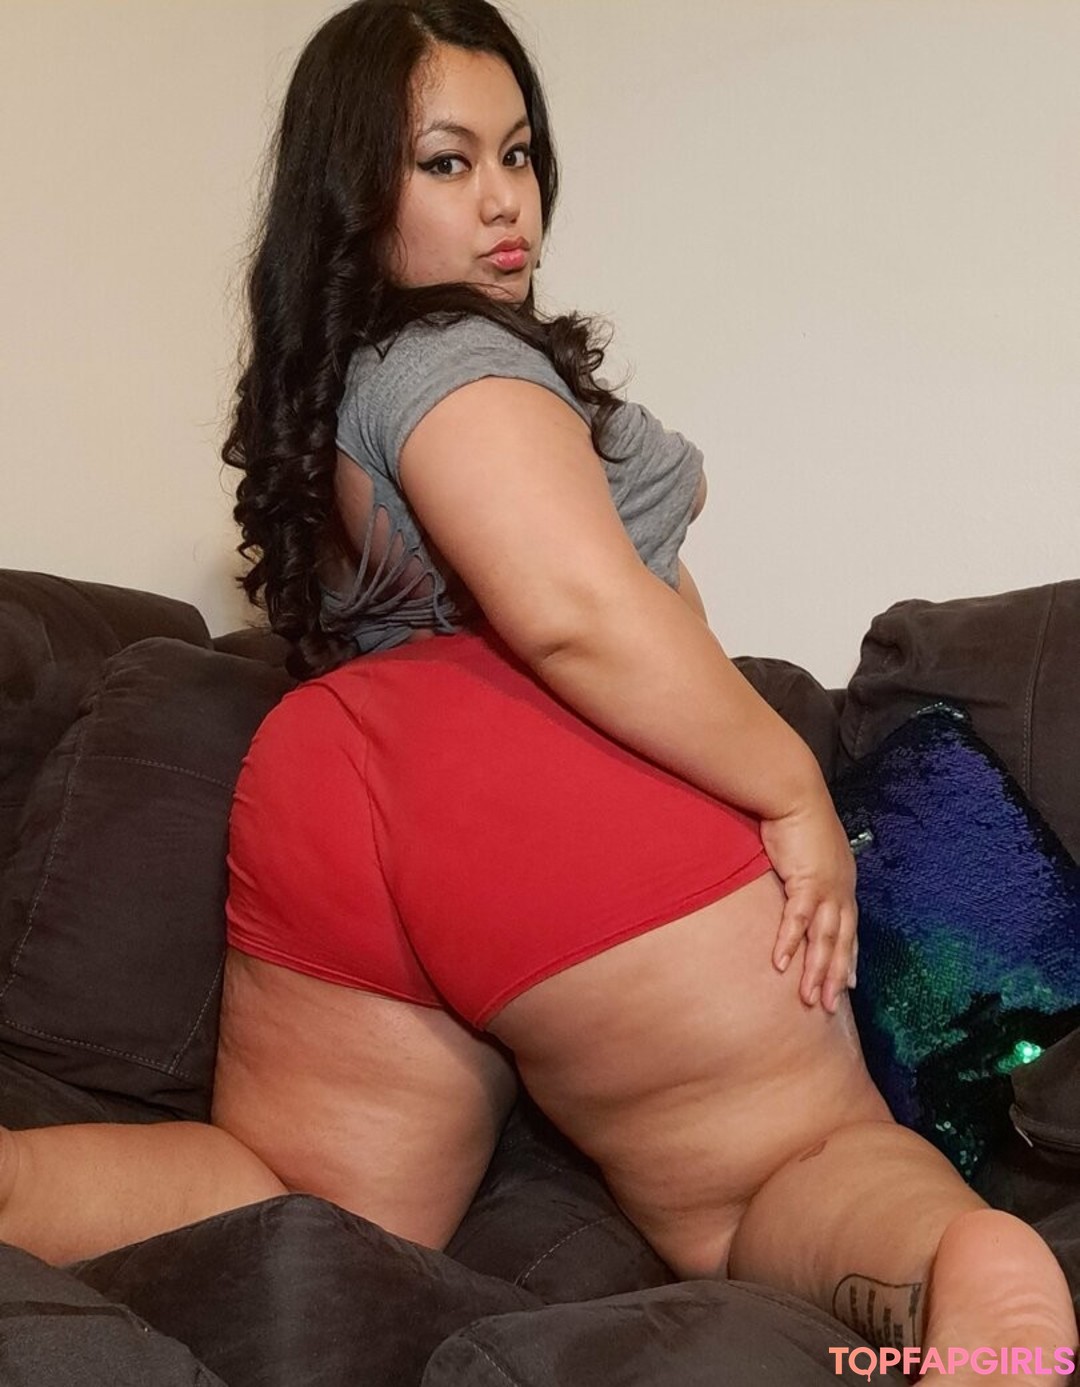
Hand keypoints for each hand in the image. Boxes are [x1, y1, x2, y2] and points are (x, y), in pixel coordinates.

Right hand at [759, 792, 857, 1012]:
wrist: (794, 792)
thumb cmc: (797, 817)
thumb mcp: (807, 850)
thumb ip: (805, 871)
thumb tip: (797, 883)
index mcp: (843, 882)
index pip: (849, 927)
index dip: (848, 956)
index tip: (846, 981)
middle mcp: (840, 889)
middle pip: (841, 941)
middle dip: (835, 976)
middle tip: (827, 1006)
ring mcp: (825, 887)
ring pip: (824, 939)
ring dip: (816, 971)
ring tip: (808, 999)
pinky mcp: (805, 881)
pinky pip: (797, 920)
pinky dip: (790, 943)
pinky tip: (781, 965)